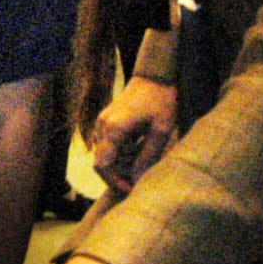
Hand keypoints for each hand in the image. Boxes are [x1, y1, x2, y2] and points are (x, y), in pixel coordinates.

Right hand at [88, 75, 176, 194]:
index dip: (114, 182)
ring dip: (121, 163)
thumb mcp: (160, 130)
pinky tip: (138, 149)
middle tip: (139, 178)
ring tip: (143, 160)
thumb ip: (147, 156)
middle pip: (102, 162)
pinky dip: (120, 153)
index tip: (131, 188)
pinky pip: (108, 144)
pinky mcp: (106, 121)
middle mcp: (102, 126)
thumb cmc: (160, 100)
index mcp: (114, 130)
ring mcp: (102, 122)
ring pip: (105, 154)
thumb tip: (136, 180)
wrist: (154, 75)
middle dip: (118, 174)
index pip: (103, 166)